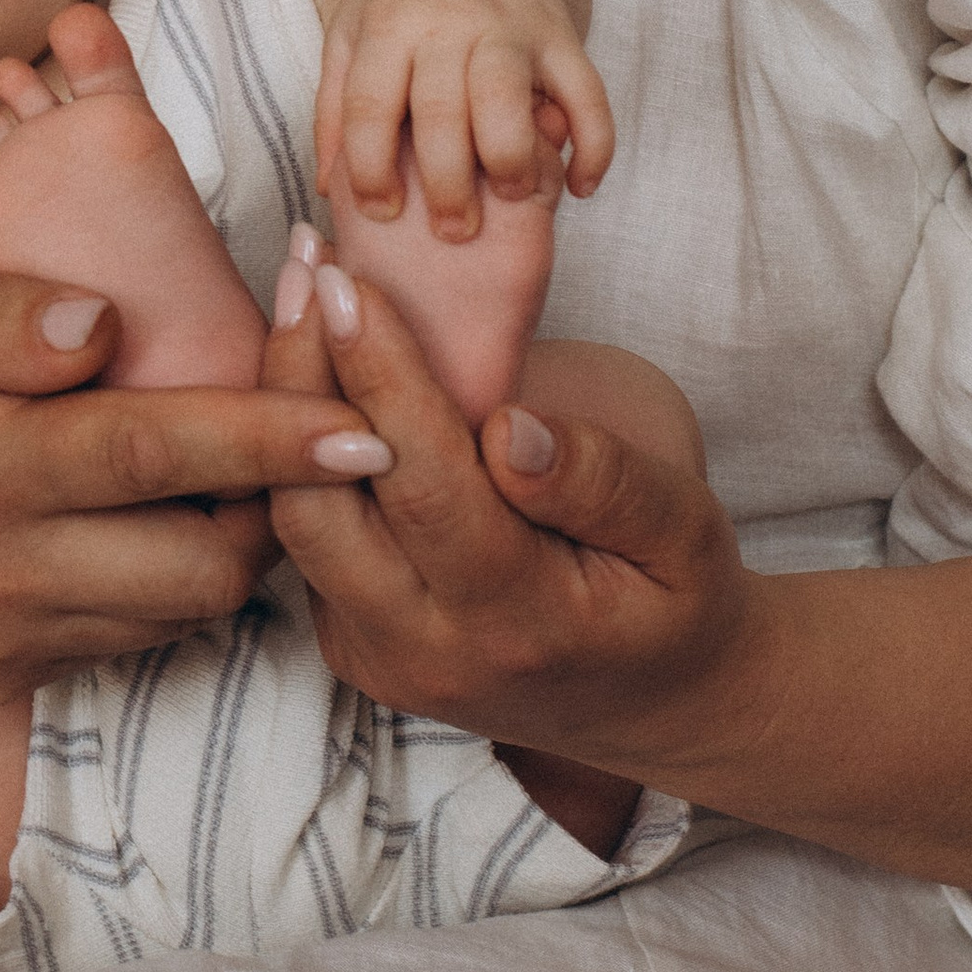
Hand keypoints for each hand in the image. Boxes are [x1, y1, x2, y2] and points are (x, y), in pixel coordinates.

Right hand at [0, 264, 403, 716]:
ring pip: (178, 616)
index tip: (370, 425)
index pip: (162, 456)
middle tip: (310, 435)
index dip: (278, 440)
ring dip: (228, 548)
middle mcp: (0, 572)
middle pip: (205, 568)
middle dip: (281, 509)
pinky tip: (156, 518)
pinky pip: (127, 638)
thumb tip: (106, 324)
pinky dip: (165, 583)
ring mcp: (3, 638)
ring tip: (243, 471)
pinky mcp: (2, 675)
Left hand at [260, 249, 749, 774]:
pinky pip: (306, 539)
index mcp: (519, 622)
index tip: (350, 282)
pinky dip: (301, 447)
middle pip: (324, 505)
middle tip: (309, 265)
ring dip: (287, 401)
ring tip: (306, 293)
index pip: (425, 487)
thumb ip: (605, 481)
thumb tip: (510, 425)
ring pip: (295, 520)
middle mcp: (428, 651)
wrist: (655, 706)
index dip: (380, 378)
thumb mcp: (685, 534)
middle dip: (302, 375)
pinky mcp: (354, 644)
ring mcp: (380, 656)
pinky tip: (320, 363)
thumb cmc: (675, 600)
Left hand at [314, 0, 612, 238]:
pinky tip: (580, 186)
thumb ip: (335, 107)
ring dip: (510, 160)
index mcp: (389, 22)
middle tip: (451, 232)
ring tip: (507, 199)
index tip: (381, 213)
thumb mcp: (350, 33)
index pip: (372, 104)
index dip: (371, 169)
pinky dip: (594, 144)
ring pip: (510, 99)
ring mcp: (511, 25)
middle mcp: (450, 20)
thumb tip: (329, 189)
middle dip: (446, 184)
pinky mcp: (562, 34)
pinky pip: (587, 93)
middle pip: (443, 110)